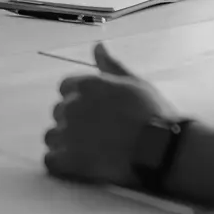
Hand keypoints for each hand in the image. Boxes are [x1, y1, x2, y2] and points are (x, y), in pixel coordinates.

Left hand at [43, 43, 177, 186]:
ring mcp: (67, 133)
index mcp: (85, 85)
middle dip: (74, 122)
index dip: (80, 100)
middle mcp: (71, 106)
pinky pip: (50, 160)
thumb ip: (111, 66)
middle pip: (59, 112)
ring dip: (65, 144)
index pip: (65, 88)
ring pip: (52, 137)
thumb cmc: (154, 115)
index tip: (98, 113)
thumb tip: (97, 46)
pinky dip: (61, 164)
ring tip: (91, 153)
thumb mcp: (135, 83)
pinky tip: (80, 167)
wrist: (162, 151)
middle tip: (100, 135)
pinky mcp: (67, 160)